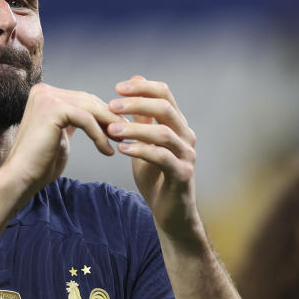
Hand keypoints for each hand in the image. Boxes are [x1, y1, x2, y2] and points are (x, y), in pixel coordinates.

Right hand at [0, 83, 122, 202]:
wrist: (21, 177)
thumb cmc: (40, 163)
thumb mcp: (61, 135)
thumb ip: (74, 122)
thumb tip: (94, 116)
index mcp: (44, 94)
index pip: (82, 99)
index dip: (103, 114)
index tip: (120, 130)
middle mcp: (43, 91)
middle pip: (88, 101)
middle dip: (109, 118)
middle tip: (127, 134)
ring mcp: (46, 97)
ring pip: (89, 108)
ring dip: (109, 126)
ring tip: (121, 142)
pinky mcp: (53, 108)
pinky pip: (86, 120)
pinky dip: (99, 135)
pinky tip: (107, 150)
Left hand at [107, 76, 201, 243]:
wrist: (170, 214)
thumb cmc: (156, 178)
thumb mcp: (144, 145)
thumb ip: (141, 120)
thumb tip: (134, 84)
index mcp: (177, 125)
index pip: (164, 95)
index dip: (142, 88)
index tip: (117, 88)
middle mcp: (186, 136)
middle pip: (165, 108)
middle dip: (136, 104)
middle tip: (111, 105)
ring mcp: (187, 155)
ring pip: (163, 133)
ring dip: (135, 129)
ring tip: (111, 130)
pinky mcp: (183, 174)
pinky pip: (162, 158)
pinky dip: (141, 150)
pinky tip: (121, 149)